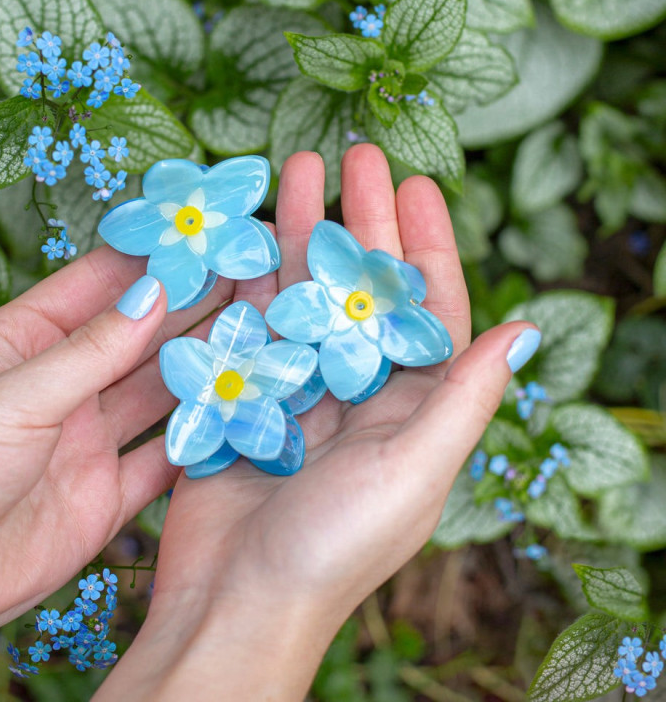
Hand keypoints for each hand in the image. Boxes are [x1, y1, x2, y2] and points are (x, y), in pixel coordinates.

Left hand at [0, 245, 236, 691]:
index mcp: (27, 342)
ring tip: (260, 330)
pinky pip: (166, 457)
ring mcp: (90, 439)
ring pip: (160, 392)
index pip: (98, 285)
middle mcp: (65, 384)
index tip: (203, 234)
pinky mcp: (109, 492)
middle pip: (139, 336)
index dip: (150, 259)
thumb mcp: (14, 396)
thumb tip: (154, 294)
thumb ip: (91, 351)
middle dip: (192, 305)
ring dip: (205, 364)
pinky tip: (242, 410)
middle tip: (250, 274)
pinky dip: (201, 437)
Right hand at [96, 145, 537, 700]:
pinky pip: (249, 325)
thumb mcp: (412, 472)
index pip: (425, 308)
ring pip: (304, 295)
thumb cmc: (334, 547)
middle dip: (361, 219)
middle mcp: (357, 391)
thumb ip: (462, 399)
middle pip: (362, 287)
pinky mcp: (242, 396)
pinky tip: (244, 235)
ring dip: (301, 235)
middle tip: (352, 153)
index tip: (415, 183)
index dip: (424, 244)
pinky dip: (248, 281)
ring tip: (291, 172)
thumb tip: (521, 330)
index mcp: (410, 407)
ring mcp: (297, 389)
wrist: (235, 602)